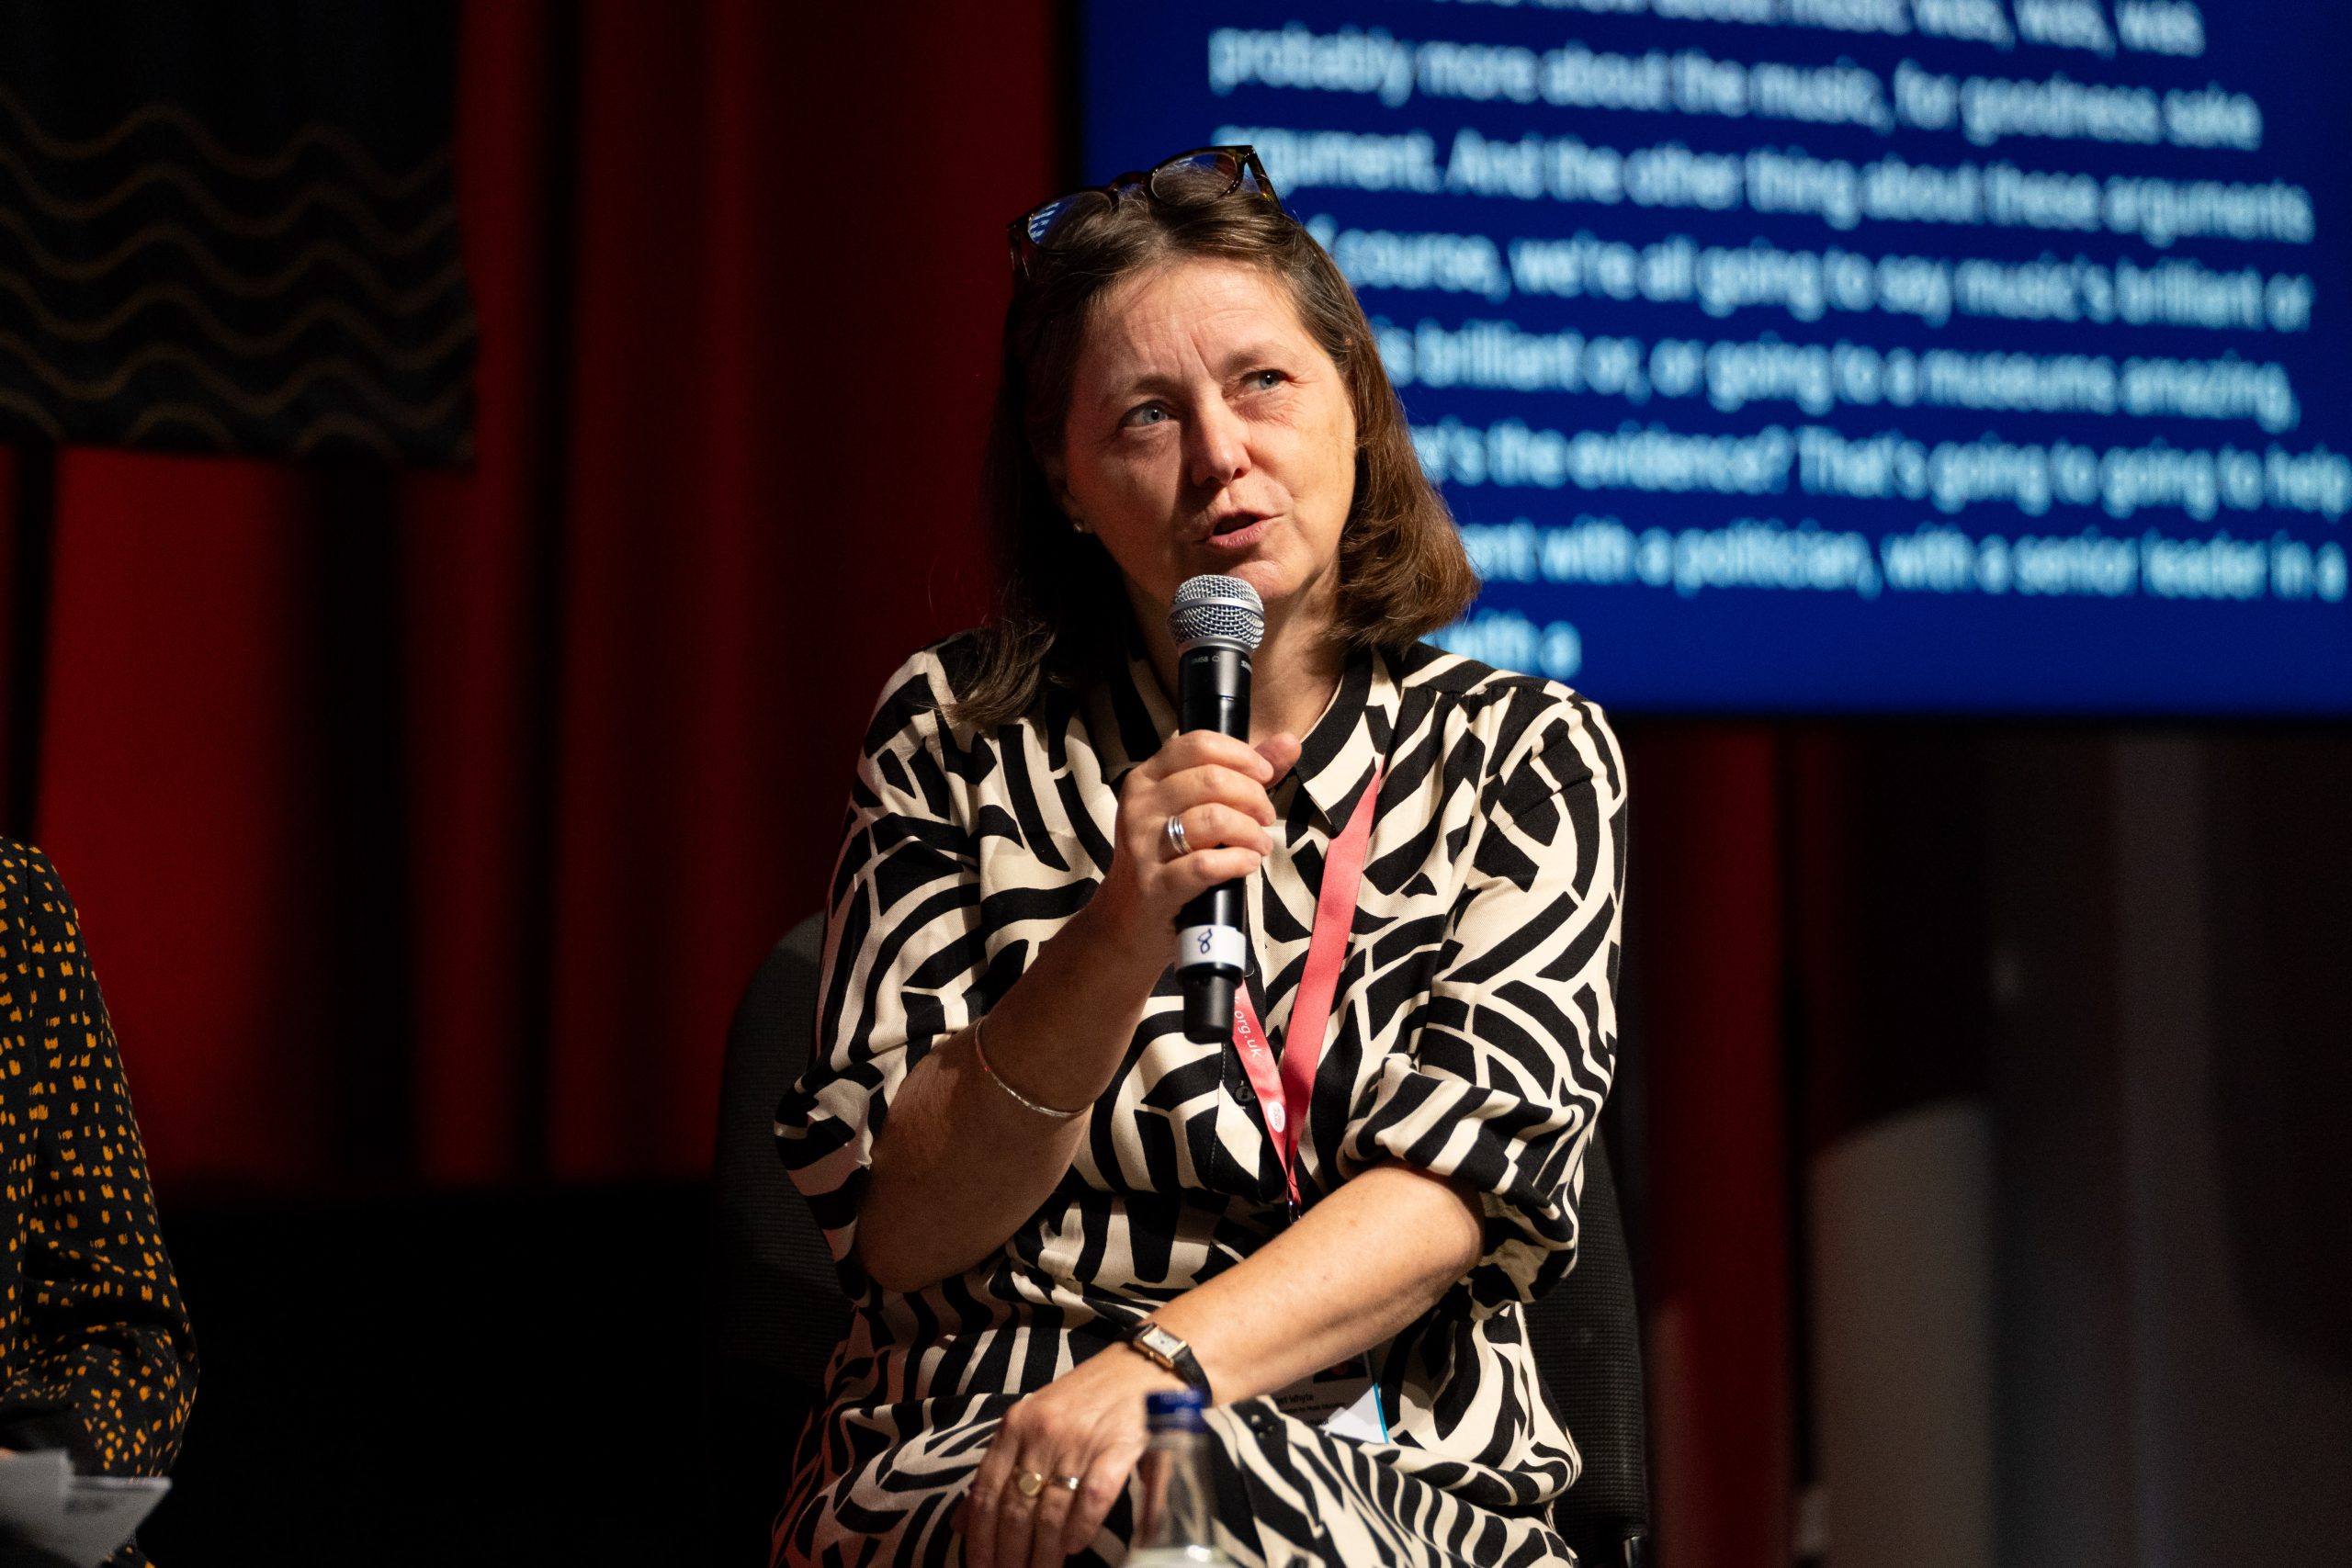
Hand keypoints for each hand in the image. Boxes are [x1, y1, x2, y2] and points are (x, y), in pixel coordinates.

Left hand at [961, 1344, 1186, 1567]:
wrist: (1142, 1363)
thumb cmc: (1086, 1397)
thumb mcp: (1034, 1421)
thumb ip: (1001, 1467)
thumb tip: (962, 1521)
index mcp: (1016, 1425)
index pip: (986, 1491)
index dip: (981, 1537)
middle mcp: (1043, 1432)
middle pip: (1016, 1508)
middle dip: (1011, 1554)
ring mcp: (1080, 1439)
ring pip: (1051, 1510)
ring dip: (1044, 1552)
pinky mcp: (1119, 1446)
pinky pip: (1094, 1496)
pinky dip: (1082, 1526)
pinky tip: (1075, 1546)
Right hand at [1086, 730, 1304, 961]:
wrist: (1128, 922)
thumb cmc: (1170, 859)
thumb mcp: (1195, 810)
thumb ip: (1242, 775)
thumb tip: (1289, 741)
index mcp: (1146, 779)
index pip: (1197, 744)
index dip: (1241, 756)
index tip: (1264, 776)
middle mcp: (1140, 807)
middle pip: (1212, 779)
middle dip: (1254, 797)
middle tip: (1265, 818)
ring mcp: (1143, 847)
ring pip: (1213, 818)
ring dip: (1251, 832)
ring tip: (1259, 845)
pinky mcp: (1155, 886)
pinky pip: (1205, 865)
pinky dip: (1238, 862)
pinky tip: (1247, 864)